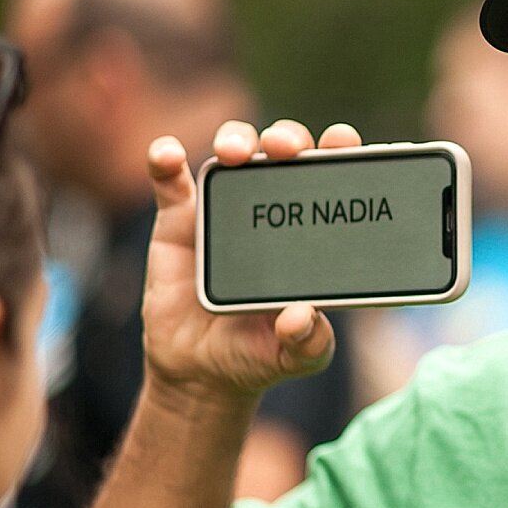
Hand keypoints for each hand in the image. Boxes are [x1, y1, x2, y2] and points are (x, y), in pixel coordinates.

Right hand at [142, 119, 362, 400]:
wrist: (201, 370)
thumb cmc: (261, 353)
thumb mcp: (297, 356)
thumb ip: (310, 342)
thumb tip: (302, 318)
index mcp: (314, 230)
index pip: (334, 178)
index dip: (340, 151)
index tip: (341, 142)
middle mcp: (274, 209)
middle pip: (286, 153)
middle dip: (288, 137)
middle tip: (286, 149)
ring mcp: (227, 210)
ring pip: (235, 153)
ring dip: (236, 139)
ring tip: (233, 152)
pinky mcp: (180, 221)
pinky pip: (171, 182)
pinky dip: (166, 161)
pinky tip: (168, 155)